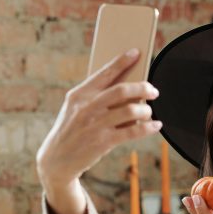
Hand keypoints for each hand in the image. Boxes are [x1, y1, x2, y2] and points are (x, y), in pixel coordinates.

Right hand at [36, 50, 160, 213]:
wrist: (56, 160)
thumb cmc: (73, 130)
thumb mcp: (76, 110)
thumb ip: (96, 98)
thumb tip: (128, 89)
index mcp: (79, 94)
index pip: (104, 73)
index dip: (122, 62)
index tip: (136, 52)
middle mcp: (86, 107)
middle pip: (122, 90)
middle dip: (142, 88)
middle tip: (154, 91)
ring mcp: (94, 125)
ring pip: (130, 111)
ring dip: (146, 111)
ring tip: (150, 113)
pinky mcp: (103, 142)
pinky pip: (133, 132)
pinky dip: (148, 128)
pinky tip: (155, 126)